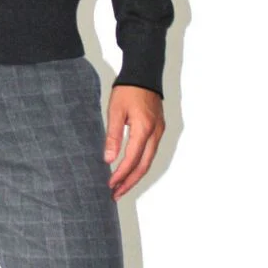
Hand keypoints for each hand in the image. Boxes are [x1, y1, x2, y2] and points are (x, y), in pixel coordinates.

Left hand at [104, 85, 164, 200]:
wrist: (144, 73)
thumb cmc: (128, 90)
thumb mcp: (115, 111)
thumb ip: (112, 136)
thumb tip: (108, 159)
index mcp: (144, 129)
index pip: (132, 159)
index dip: (121, 175)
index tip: (110, 185)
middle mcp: (155, 133)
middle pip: (143, 166)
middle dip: (129, 182)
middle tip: (116, 194)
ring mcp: (159, 131)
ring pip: (149, 161)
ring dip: (135, 175)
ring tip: (121, 186)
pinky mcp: (158, 129)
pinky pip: (151, 152)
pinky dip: (141, 164)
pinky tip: (131, 169)